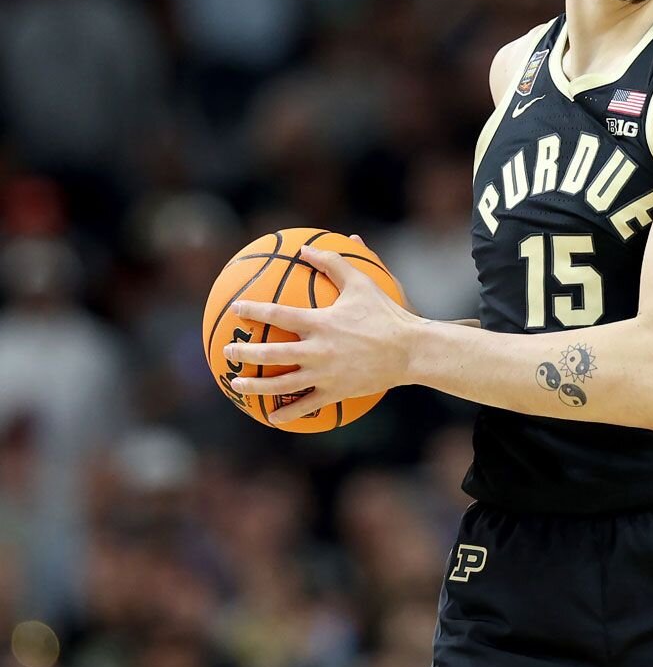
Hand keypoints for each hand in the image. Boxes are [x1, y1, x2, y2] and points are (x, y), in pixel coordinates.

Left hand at [224, 243, 421, 422]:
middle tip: (226, 352)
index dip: (252, 309)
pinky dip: (288, 413)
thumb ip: (333, 263)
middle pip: (270, 353)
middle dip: (243, 353)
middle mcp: (317, 350)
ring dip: (256, 386)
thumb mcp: (362, 283)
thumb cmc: (387, 314)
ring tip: (237, 384)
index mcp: (320, 323)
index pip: (276, 314)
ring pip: (281, 384)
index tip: (236, 309)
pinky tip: (273, 418)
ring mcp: (325, 374)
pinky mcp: (336, 391)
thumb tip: (306, 248)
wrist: (412, 351)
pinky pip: (307, 405)